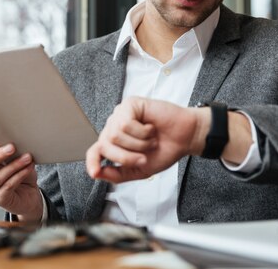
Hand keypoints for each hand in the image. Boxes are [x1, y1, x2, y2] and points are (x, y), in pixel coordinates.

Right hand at [0, 126, 42, 221]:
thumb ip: (8, 153)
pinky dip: (20, 175)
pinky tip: (28, 168)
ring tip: (28, 157)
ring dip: (15, 165)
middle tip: (12, 146)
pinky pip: (9, 185)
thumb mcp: (13, 161)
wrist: (28, 198)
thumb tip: (13, 140)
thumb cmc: (19, 176)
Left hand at [86, 97, 204, 182]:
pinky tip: (151, 128)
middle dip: (127, 156)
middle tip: (144, 156)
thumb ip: (118, 174)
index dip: (92, 162)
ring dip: (138, 143)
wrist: (185, 138)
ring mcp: (121, 115)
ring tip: (150, 139)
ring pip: (115, 134)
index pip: (95, 152)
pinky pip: (125, 123)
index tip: (94, 172)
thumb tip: (97, 173)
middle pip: (105, 145)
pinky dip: (142, 131)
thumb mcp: (140, 169)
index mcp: (115, 144)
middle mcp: (114, 127)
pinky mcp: (129, 104)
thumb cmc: (164, 150)